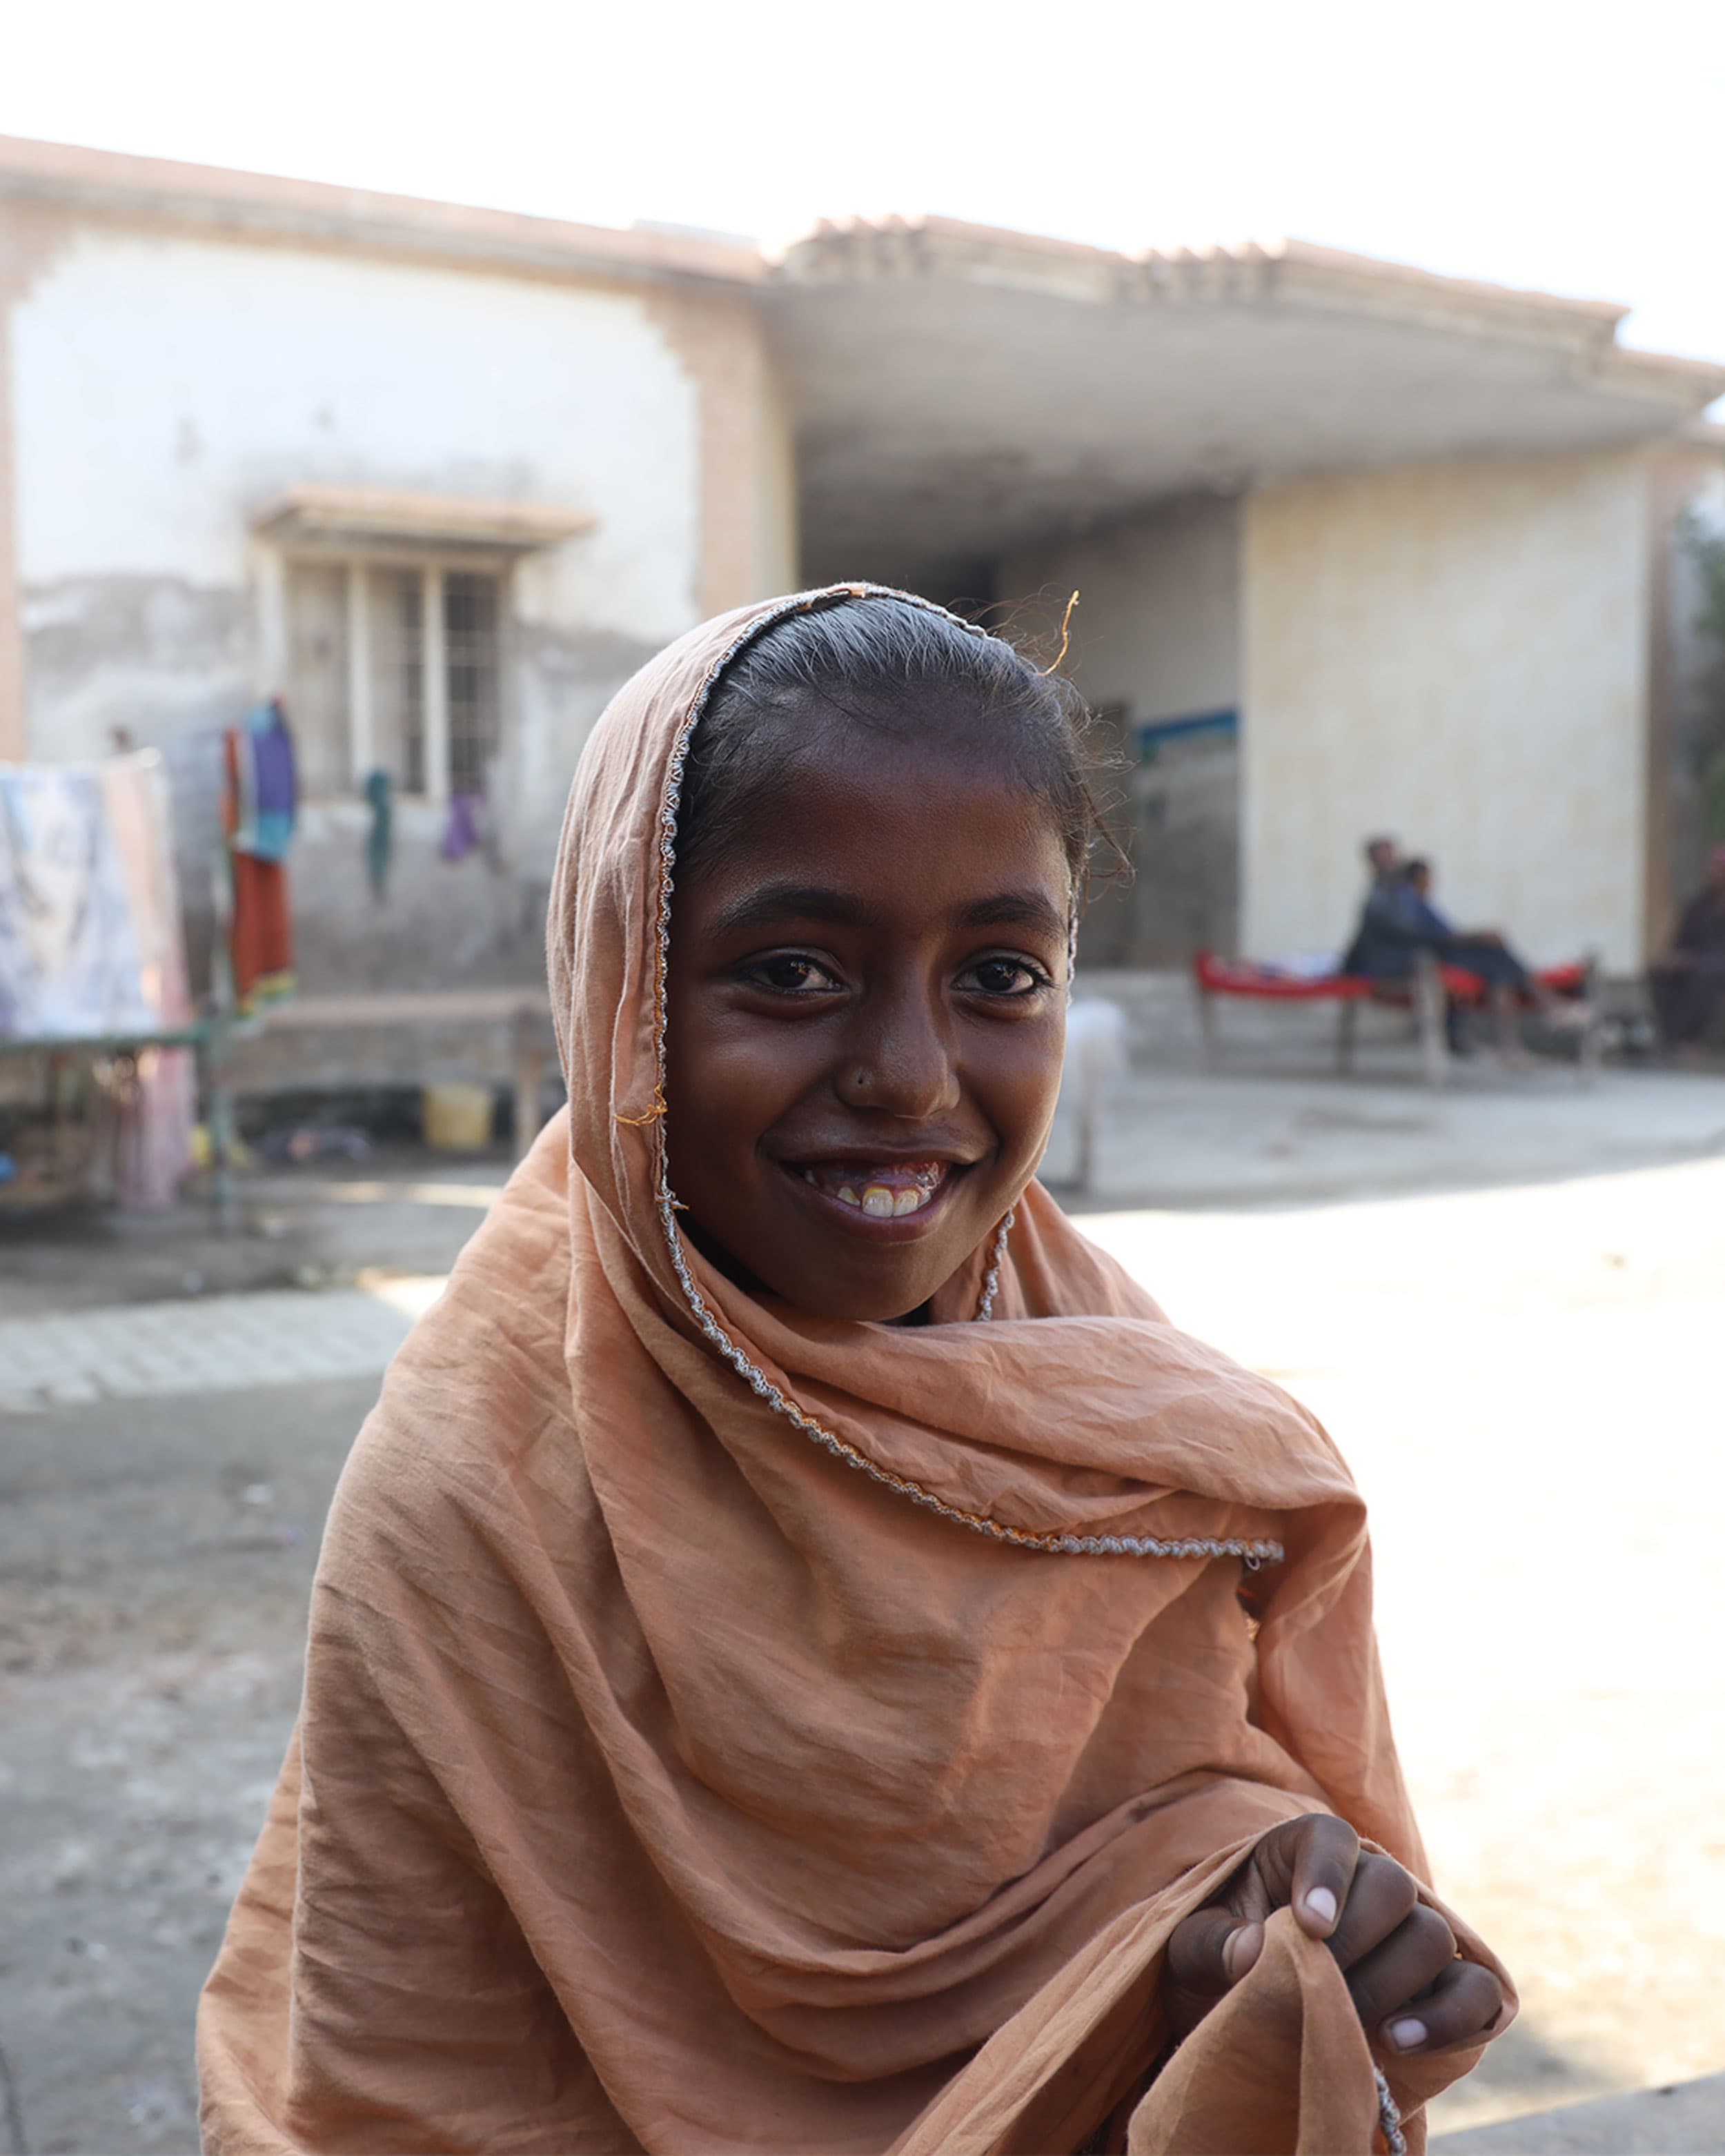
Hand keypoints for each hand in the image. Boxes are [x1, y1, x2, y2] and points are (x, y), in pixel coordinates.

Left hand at [1163, 1815, 1503, 2058]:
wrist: (1253, 1996)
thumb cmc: (1221, 1952)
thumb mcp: (1191, 1944)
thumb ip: (1212, 1941)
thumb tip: (1251, 1950)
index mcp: (1310, 1846)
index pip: (1331, 1840)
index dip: (1325, 1878)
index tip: (1308, 1926)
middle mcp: (1372, 1877)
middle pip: (1393, 1889)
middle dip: (1356, 1945)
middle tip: (1318, 1989)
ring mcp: (1413, 1929)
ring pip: (1432, 1937)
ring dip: (1394, 1984)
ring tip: (1352, 2025)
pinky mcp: (1445, 1983)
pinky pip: (1475, 1991)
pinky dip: (1449, 2019)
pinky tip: (1399, 2042)